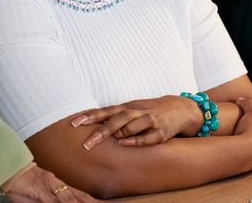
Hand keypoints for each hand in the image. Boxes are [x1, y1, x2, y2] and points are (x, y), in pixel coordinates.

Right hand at [1, 164, 95, 202]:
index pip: (79, 196)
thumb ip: (49, 199)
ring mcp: (51, 187)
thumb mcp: (39, 194)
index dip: (91, 201)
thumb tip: (57, 201)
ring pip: (70, 199)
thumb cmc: (23, 183)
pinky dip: (64, 202)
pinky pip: (55, 199)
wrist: (10, 170)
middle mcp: (58, 186)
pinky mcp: (42, 189)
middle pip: (79, 198)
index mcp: (59, 186)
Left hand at [71, 95, 202, 148]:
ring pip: (131, 124)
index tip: (73, 124)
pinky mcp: (161, 132)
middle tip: (86, 143)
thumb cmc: (148, 111)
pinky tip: (125, 144)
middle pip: (116, 119)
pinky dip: (136, 140)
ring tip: (101, 140)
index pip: (104, 111)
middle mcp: (136, 112)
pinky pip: (147, 136)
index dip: (89, 117)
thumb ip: (112, 117)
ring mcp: (149, 120)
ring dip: (117, 132)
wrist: (179, 109)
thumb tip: (90, 123)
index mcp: (126, 108)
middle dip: (100, 130)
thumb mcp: (130, 110)